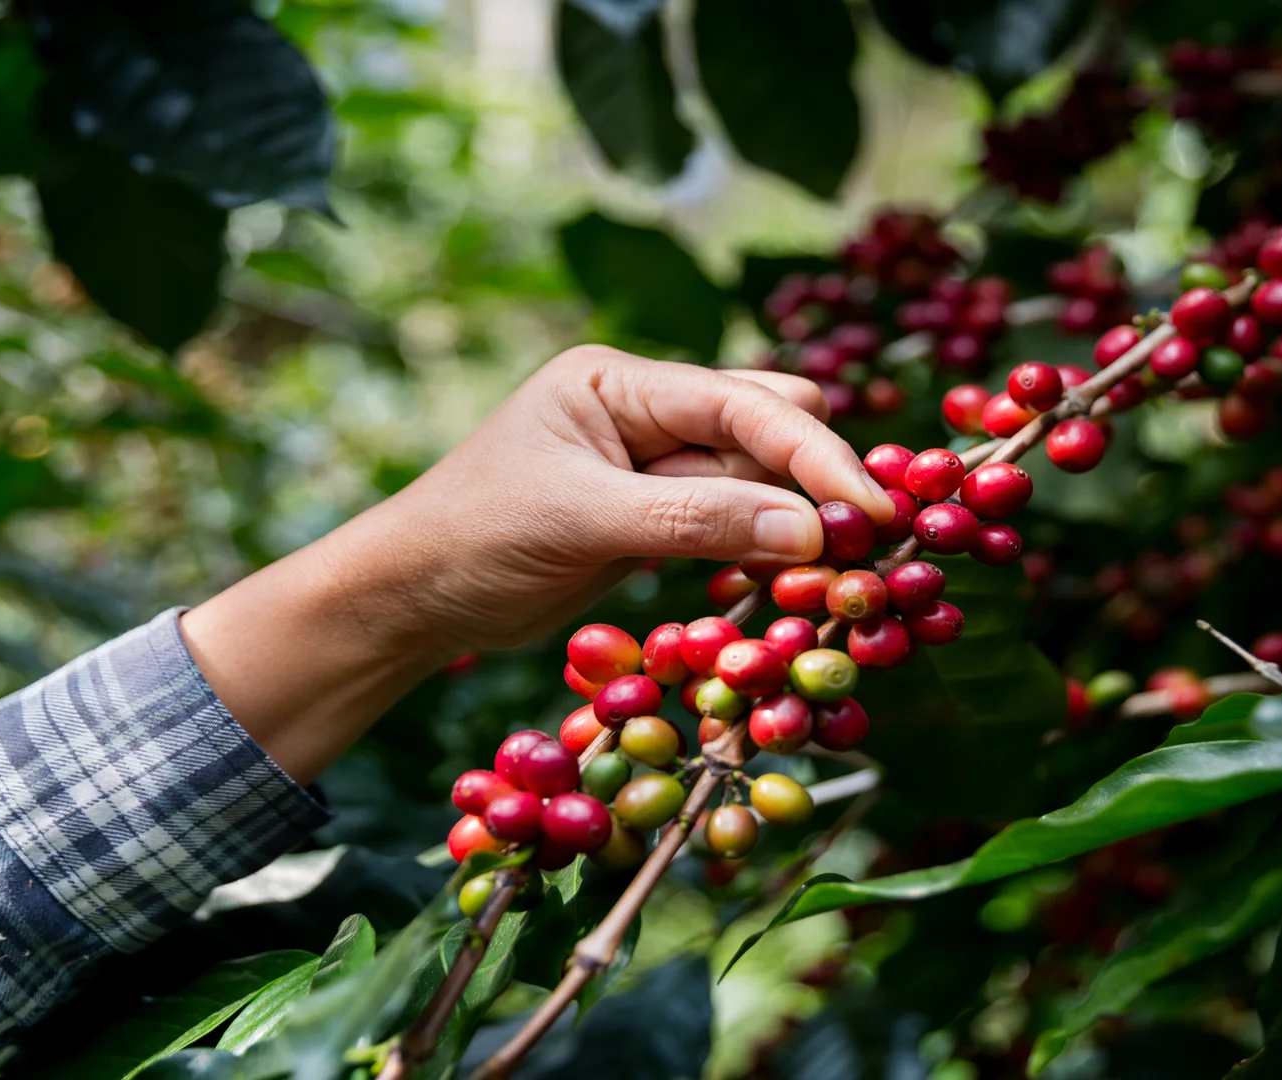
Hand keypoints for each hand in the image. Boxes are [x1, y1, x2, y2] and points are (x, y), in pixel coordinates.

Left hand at [181, 346, 890, 781]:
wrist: (413, 597)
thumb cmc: (475, 537)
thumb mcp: (583, 520)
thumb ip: (695, 518)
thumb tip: (810, 530)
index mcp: (620, 380)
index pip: (741, 402)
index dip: (812, 453)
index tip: (868, 508)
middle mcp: (644, 410)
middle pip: (765, 426)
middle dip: (813, 479)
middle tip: (863, 544)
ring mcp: (652, 466)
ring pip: (755, 481)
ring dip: (792, 522)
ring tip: (834, 574)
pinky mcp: (655, 518)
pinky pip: (730, 524)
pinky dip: (761, 551)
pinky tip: (785, 582)